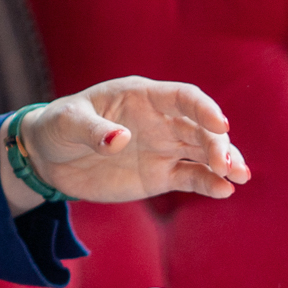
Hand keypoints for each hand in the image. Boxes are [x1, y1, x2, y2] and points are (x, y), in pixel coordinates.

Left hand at [1, 77, 249, 211]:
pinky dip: (209, 183)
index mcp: (141, 96)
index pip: (182, 97)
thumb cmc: (57, 127)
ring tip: (239, 177)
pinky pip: (191, 178)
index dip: (203, 108)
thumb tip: (121, 140)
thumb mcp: (66, 123)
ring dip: (224, 162)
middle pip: (200, 128)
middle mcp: (160, 120)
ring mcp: (163, 148)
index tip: (220, 124)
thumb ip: (92, 130)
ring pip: (203, 152)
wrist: (48, 158)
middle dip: (218, 143)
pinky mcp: (160, 175)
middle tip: (228, 164)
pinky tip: (225, 191)